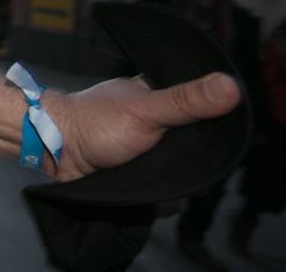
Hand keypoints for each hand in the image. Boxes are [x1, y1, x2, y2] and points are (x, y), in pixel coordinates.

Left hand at [44, 72, 241, 180]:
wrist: (54, 150)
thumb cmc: (95, 122)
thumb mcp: (147, 110)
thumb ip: (186, 101)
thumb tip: (231, 85)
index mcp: (163, 96)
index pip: (206, 112)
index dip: (217, 128)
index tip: (215, 141)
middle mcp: (159, 122)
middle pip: (197, 147)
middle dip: (196, 162)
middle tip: (182, 166)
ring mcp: (149, 149)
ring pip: (181, 171)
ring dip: (179, 182)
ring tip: (164, 182)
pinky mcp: (140, 173)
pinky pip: (164, 190)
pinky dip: (164, 197)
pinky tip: (159, 200)